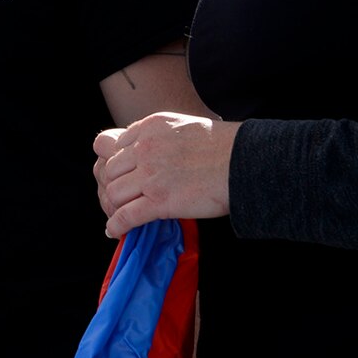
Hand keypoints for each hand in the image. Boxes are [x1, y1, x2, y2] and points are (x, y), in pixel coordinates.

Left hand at [91, 112, 238, 238]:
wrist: (247, 161)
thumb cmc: (225, 146)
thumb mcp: (184, 126)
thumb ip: (159, 136)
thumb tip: (146, 150)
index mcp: (149, 128)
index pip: (114, 147)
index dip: (117, 165)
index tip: (124, 176)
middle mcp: (145, 149)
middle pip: (110, 170)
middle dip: (113, 185)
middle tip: (121, 197)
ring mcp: (151, 175)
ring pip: (114, 193)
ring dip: (115, 206)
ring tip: (120, 213)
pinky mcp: (160, 201)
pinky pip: (126, 215)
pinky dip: (117, 225)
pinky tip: (115, 231)